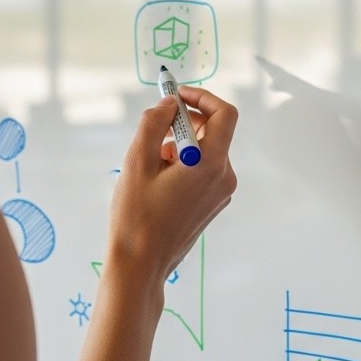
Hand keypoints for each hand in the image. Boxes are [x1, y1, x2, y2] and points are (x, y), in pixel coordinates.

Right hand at [107, 87, 238, 289]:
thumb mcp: (137, 161)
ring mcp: (221, 193)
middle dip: (185, 122)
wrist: (141, 264)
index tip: (176, 96)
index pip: (224, 114)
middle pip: (214, 131)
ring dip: (180, 145)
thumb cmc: (136, 216)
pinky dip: (184, 163)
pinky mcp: (213, 203)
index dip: (201, 97)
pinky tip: (157, 180)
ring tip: (151, 164)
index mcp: (210, 165)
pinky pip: (203, 170)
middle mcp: (224, 177)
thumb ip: (154, 123)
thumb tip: (168, 104)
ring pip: (206, 151)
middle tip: (155, 128)